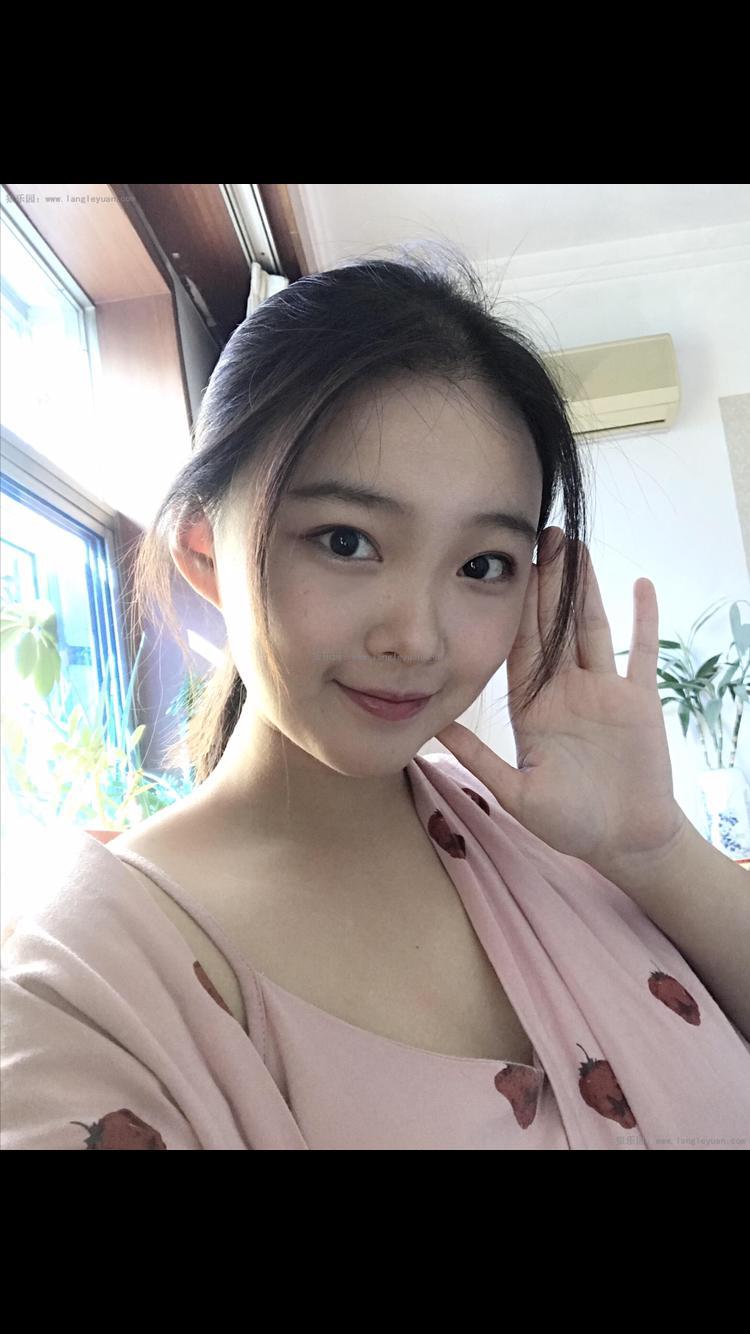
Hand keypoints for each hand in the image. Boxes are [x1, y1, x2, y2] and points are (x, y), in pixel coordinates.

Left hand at [435, 526, 688, 884]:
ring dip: (585, 587)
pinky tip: (640, 585)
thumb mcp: (516, 793)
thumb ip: (480, 758)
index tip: (505, 567)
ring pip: (591, 627)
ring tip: (577, 545)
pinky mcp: (639, 700)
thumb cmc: (570, 824)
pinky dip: (642, 619)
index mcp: (533, 708)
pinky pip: (640, 651)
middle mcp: (566, 691)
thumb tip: (434, 728)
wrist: (624, 842)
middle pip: (554, 625)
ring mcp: (604, 692)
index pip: (520, 646)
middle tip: (542, 535)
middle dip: (548, 581)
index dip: (515, 607)